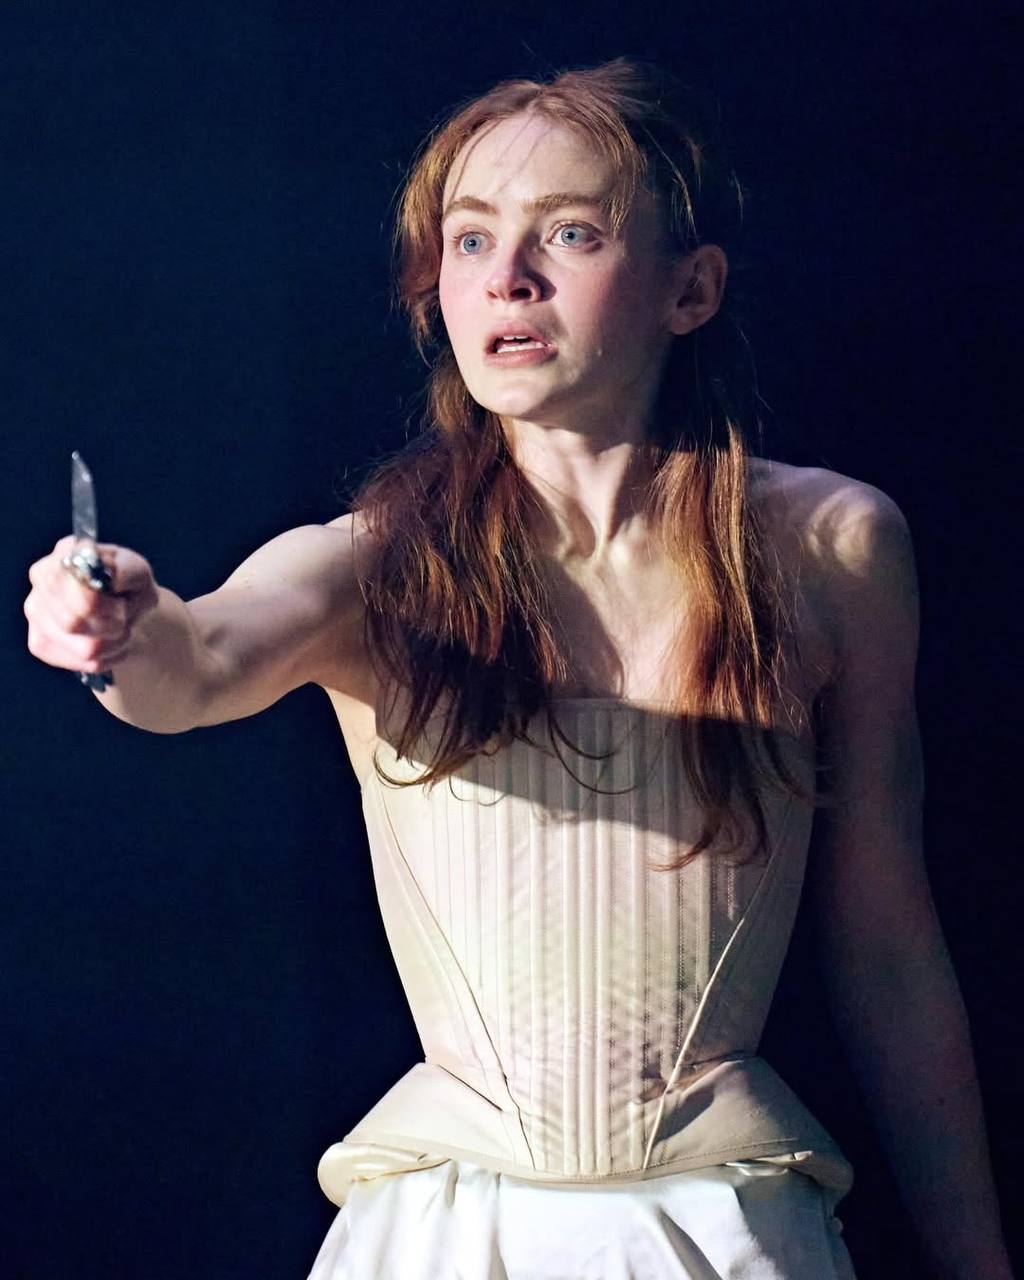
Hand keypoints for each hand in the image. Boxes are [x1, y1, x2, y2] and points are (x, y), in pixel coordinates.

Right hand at [25, 536, 159, 677]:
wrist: (125, 614)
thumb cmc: (129, 588)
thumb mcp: (139, 573)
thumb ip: (126, 570)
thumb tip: (110, 575)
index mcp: (66, 553)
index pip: (72, 587)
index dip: (104, 605)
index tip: (121, 604)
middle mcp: (42, 579)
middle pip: (73, 622)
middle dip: (111, 625)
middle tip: (122, 616)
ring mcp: (35, 612)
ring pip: (83, 648)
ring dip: (114, 642)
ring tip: (118, 629)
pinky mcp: (39, 643)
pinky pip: (82, 663)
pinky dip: (107, 657)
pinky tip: (106, 641)